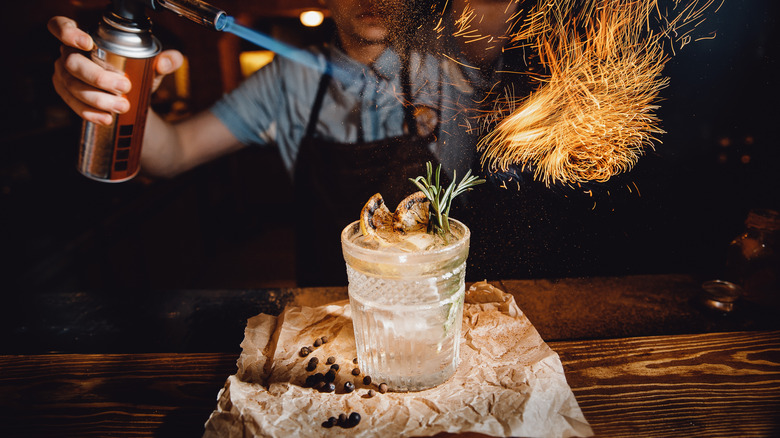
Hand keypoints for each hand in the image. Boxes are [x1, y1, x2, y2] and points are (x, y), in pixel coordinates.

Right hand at [48, 16, 183, 125]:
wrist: (131, 98)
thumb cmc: (135, 72)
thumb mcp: (152, 66)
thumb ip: (166, 61)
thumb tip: (166, 62)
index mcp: (83, 37)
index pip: (61, 26)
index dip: (68, 33)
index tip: (88, 44)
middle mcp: (69, 54)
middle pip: (72, 62)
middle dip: (98, 77)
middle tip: (124, 87)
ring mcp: (64, 75)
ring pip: (72, 86)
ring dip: (97, 98)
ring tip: (121, 106)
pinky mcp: (66, 94)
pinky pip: (72, 104)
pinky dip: (89, 112)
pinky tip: (106, 118)